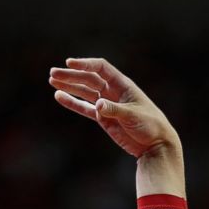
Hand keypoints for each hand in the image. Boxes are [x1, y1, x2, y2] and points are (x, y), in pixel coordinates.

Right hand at [49, 57, 179, 157]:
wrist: (156, 145)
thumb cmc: (151, 126)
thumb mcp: (133, 116)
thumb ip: (115, 110)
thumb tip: (98, 105)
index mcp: (123, 85)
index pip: (101, 68)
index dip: (85, 64)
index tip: (70, 63)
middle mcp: (114, 92)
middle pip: (89, 79)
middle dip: (71, 75)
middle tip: (53, 74)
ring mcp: (108, 104)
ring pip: (85, 92)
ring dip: (69, 86)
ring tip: (52, 81)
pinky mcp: (104, 118)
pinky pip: (85, 108)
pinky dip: (73, 102)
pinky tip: (59, 96)